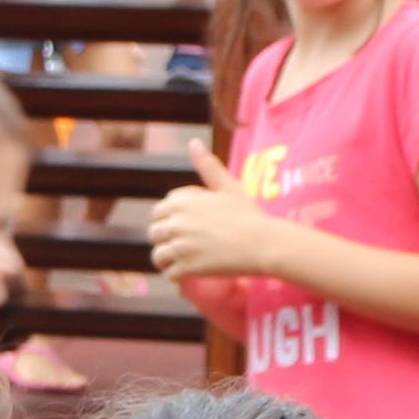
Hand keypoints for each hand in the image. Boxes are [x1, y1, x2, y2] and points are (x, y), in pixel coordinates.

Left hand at [142, 141, 273, 284]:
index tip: (183, 225)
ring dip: (167, 259)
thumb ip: (207, 165)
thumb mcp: (228, 186)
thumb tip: (194, 143)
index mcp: (182, 202)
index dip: (168, 219)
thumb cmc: (249, 214)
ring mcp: (181, 247)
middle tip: (183, 244)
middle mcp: (177, 223)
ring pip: (158, 256)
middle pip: (154, 233)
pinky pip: (170, 275)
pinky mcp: (188, 269)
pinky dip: (176, 275)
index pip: (158, 212)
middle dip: (165, 239)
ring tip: (182, 260)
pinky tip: (189, 273)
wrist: (264, 243)